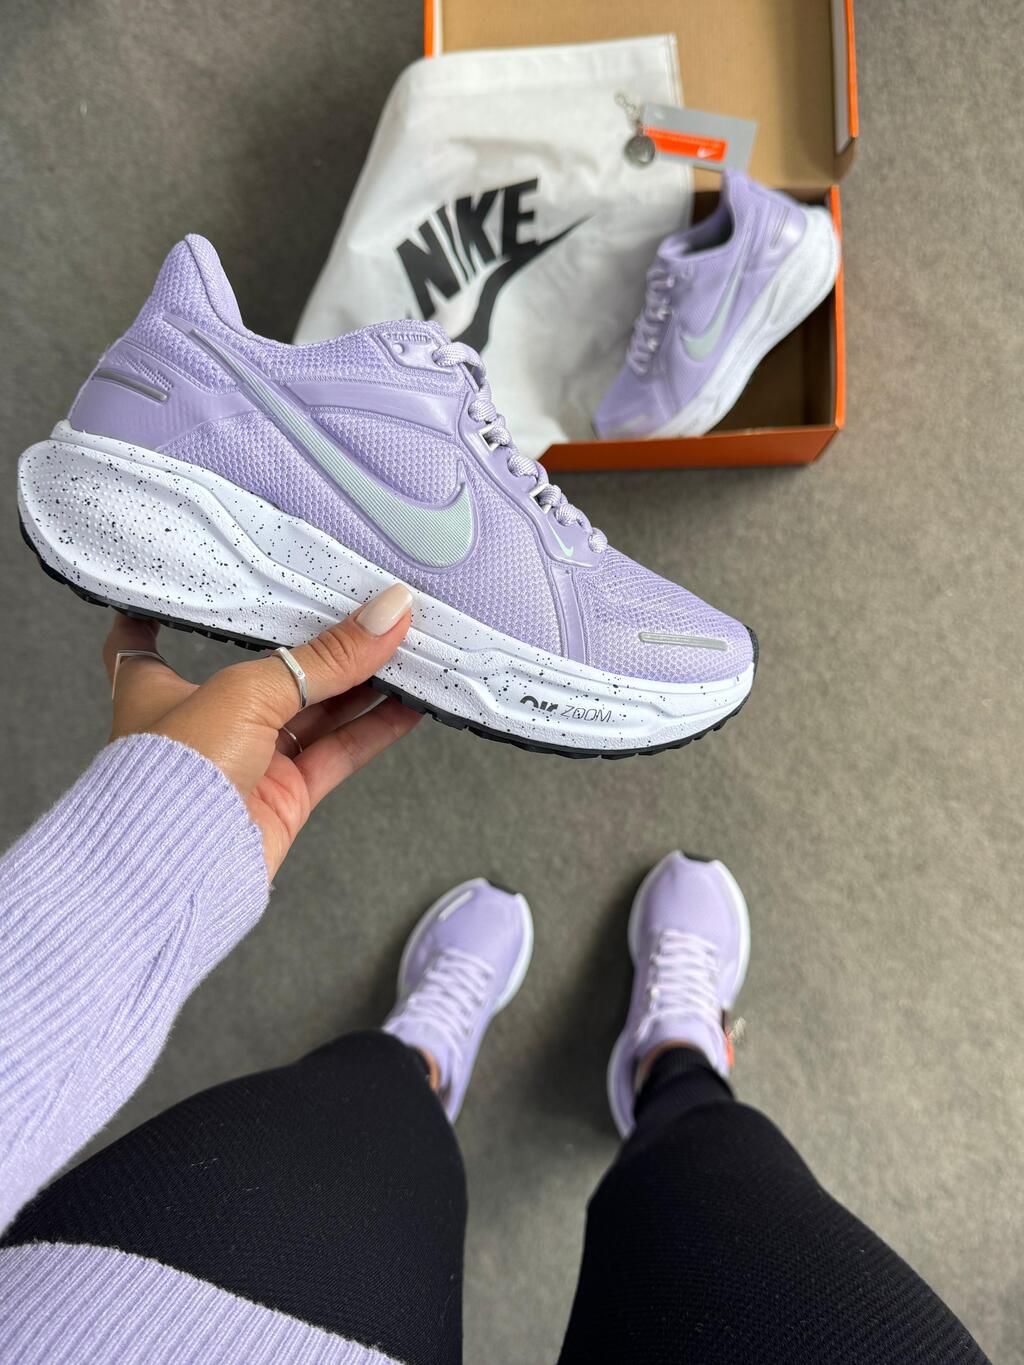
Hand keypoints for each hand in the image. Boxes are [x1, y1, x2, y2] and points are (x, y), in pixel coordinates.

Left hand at [103, 584, 420, 876]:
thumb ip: (325, 656)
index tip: (197, 580)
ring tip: (405, 645)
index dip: (170, 608)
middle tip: (363, 606)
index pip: (148, 636)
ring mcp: (248, 759)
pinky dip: (375, 728)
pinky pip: (339, 752)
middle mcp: (204, 722)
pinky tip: (409, 705)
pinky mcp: (285, 794)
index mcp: (159, 686)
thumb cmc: (176, 772)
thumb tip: (386, 615)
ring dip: (360, 681)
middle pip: (267, 670)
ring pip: (313, 710)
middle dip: (314, 643)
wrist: (182, 868)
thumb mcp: (250, 690)